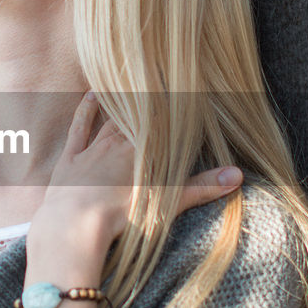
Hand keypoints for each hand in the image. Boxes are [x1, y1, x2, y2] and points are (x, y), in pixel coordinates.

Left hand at [30, 91, 244, 254]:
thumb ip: (201, 187)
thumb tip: (237, 175)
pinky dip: (84, 111)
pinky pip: (79, 128)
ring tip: (130, 83)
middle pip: (135, 117)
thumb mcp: (164, 202)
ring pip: (108, 119)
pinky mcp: (70, 159)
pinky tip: (90, 95)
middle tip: (157, 81)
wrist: (75, 225)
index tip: (181, 87)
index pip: (159, 122)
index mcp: (140, 151)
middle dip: (147, 102)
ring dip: (119, 103)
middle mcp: (116, 144)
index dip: (170, 106)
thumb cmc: (120, 216)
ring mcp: (91, 149)